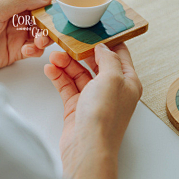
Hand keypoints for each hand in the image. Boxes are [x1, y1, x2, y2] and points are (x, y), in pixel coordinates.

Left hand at [0, 0, 53, 76]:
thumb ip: (20, 0)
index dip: (50, 0)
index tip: (64, 7)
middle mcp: (13, 14)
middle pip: (41, 15)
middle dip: (49, 23)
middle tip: (50, 30)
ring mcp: (14, 33)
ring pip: (40, 33)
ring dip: (43, 38)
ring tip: (38, 42)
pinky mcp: (15, 50)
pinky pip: (33, 49)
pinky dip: (35, 51)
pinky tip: (27, 51)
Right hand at [45, 43, 141, 178]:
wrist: (86, 147)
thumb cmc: (104, 117)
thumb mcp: (112, 78)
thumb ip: (108, 58)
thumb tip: (102, 47)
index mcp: (127, 82)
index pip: (119, 55)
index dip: (107, 42)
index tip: (93, 31)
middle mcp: (112, 90)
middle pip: (95, 64)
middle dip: (80, 54)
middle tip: (66, 44)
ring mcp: (93, 99)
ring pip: (79, 75)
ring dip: (66, 65)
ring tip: (54, 57)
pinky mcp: (77, 107)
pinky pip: (68, 87)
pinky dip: (59, 77)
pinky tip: (50, 70)